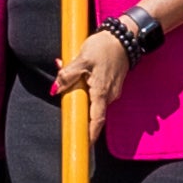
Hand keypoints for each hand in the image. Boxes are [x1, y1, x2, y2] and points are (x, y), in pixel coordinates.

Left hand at [50, 30, 128, 144]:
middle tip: (66, 102)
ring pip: (92, 100)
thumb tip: (56, 88)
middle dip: (78, 109)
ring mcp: (112, 91)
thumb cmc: (105, 47)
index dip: (90, 135)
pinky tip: (80, 71)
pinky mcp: (111, 84)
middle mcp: (109, 95)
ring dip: (80, 94)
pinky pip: (97, 92)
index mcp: (101, 92)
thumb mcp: (82, 58)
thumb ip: (68, 75)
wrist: (125, 36)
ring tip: (70, 74)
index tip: (83, 145)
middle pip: (91, 111)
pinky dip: (86, 86)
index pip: (95, 120)